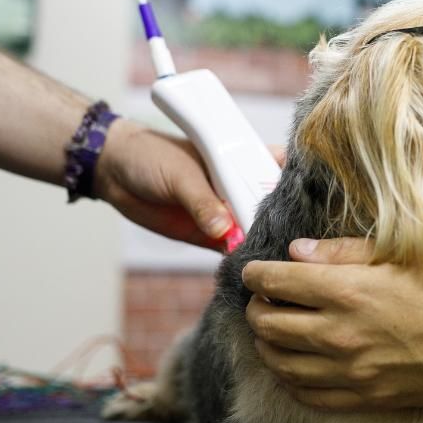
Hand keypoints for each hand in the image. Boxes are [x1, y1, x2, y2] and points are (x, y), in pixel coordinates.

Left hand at [95, 120, 286, 250]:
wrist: (115, 172)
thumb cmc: (152, 156)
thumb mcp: (180, 174)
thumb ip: (202, 203)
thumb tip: (225, 231)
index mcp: (241, 160)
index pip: (277, 170)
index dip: (294, 185)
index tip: (308, 202)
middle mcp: (239, 186)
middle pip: (272, 206)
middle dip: (283, 221)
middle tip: (293, 239)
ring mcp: (226, 212)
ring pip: (255, 229)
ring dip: (262, 241)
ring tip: (274, 256)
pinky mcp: (209, 235)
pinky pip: (232, 249)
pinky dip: (240, 257)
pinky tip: (249, 265)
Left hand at [242, 238, 422, 409]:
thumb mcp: (406, 254)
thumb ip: (346, 252)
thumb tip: (298, 253)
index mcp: (349, 291)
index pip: (276, 283)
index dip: (256, 274)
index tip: (254, 271)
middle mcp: (341, 334)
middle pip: (267, 325)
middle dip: (256, 308)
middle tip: (262, 298)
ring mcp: (351, 372)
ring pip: (280, 364)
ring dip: (266, 344)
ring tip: (272, 331)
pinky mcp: (367, 398)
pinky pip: (309, 396)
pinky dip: (290, 379)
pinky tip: (293, 367)